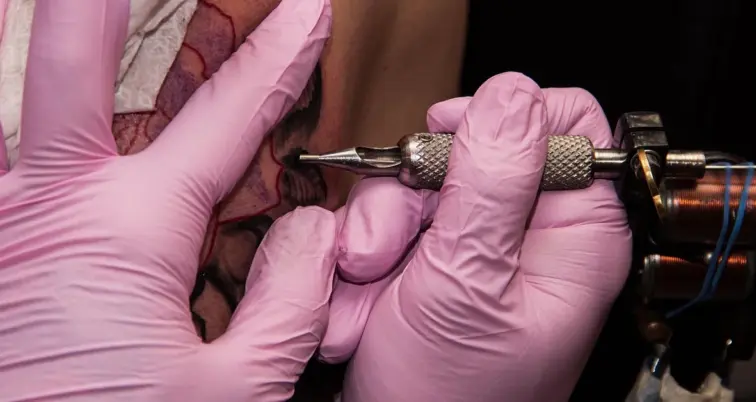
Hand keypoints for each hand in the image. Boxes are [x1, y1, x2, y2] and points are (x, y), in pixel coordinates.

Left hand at [0, 1, 333, 400]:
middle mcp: (45, 207)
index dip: (281, 57)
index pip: (229, 117)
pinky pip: (1, 167)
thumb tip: (313, 232)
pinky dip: (16, 124)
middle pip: (70, 55)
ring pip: (13, 104)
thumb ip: (291, 301)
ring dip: (47, 45)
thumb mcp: (234, 396)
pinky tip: (33, 120)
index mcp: (125, 232)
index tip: (309, 10)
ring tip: (69, 8)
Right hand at [320, 73, 631, 400]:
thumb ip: (492, 182)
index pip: (567, 124)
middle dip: (413, 194)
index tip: (450, 135)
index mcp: (571, 235)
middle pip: (470, 148)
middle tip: (387, 248)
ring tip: (368, 290)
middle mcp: (522, 233)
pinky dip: (358, 258)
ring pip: (413, 186)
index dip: (507, 114)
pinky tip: (361, 303)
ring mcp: (466, 246)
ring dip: (374, 235)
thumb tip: (510, 95)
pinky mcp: (423, 262)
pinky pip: (382, 221)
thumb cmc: (452, 400)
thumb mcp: (471, 284)